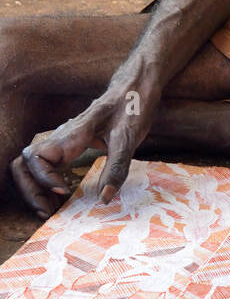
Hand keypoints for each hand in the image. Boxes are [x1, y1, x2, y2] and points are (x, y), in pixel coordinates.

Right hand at [11, 83, 155, 217]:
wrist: (136, 87)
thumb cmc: (132, 107)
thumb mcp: (129, 138)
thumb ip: (116, 168)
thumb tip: (103, 200)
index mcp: (72, 134)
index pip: (35, 157)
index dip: (43, 178)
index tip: (64, 191)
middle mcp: (61, 138)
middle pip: (24, 164)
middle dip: (30, 190)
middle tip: (48, 211)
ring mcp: (62, 142)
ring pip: (30, 166)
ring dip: (34, 189)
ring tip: (50, 208)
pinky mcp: (68, 146)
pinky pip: (44, 166)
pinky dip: (45, 184)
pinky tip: (60, 197)